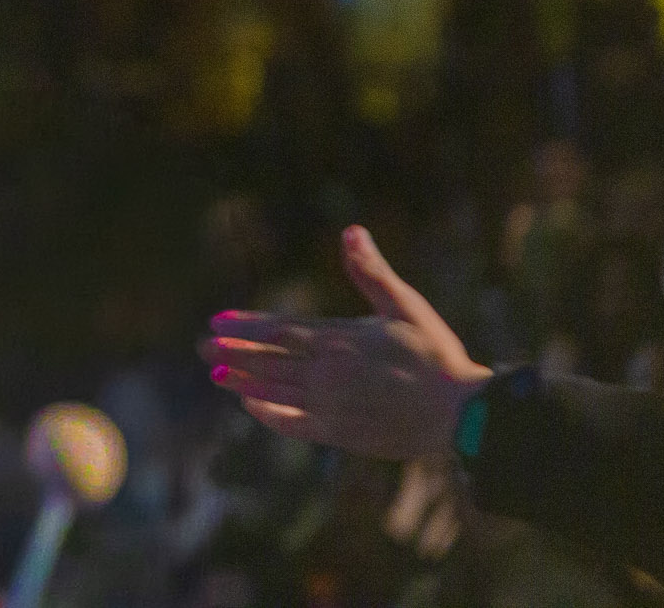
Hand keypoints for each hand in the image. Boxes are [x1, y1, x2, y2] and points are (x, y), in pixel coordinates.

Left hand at [200, 226, 492, 460]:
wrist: (461, 411)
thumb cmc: (435, 354)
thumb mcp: (405, 304)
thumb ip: (371, 271)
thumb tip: (351, 231)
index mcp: (340, 339)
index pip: (279, 330)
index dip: (245, 326)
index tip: (216, 322)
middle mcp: (328, 372)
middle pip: (268, 360)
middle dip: (232, 353)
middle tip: (202, 347)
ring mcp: (331, 405)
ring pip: (275, 390)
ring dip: (242, 382)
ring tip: (215, 374)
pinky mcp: (340, 432)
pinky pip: (293, 423)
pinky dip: (269, 414)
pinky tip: (251, 406)